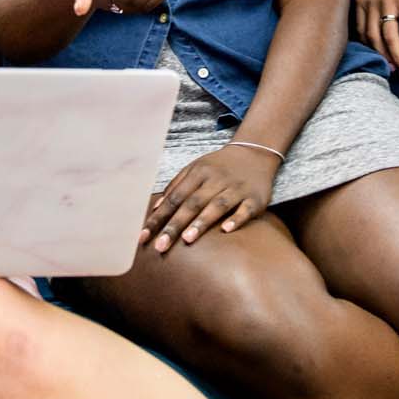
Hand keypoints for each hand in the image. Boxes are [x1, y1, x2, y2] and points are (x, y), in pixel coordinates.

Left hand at [142, 145, 278, 251]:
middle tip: (160, 246)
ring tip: (187, 239)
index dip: (158, 217)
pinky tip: (226, 231)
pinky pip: (246, 209)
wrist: (255, 153)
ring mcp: (237, 188)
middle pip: (192, 203)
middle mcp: (216, 179)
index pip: (174, 197)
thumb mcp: (195, 169)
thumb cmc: (219, 166)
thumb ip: (175, 186)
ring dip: (202, 222)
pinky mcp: (256, 198)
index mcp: (198, 172)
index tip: (143, 236)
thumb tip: (154, 209)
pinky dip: (237, 219)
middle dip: (175, 225)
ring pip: (217, 205)